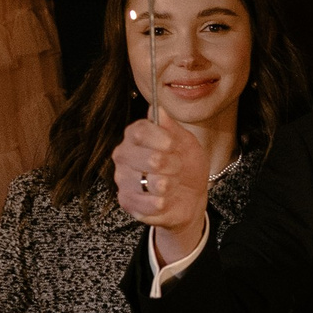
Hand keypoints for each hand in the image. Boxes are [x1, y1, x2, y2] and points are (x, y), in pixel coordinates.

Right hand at [114, 114, 210, 262]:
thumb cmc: (185, 165)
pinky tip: (166, 199)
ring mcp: (123, 179)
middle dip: (173, 165)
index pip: (140, 132)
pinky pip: (151, 203)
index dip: (162, 139)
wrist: (190, 196)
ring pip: (152, 183)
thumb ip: (171, 127)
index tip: (174, 145)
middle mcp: (123, 155)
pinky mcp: (127, 202)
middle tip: (177, 167)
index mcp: (135, 136)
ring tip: (172, 184)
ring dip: (171, 185)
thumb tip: (156, 109)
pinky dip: (165, 203)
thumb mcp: (185, 142)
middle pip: (150, 158)